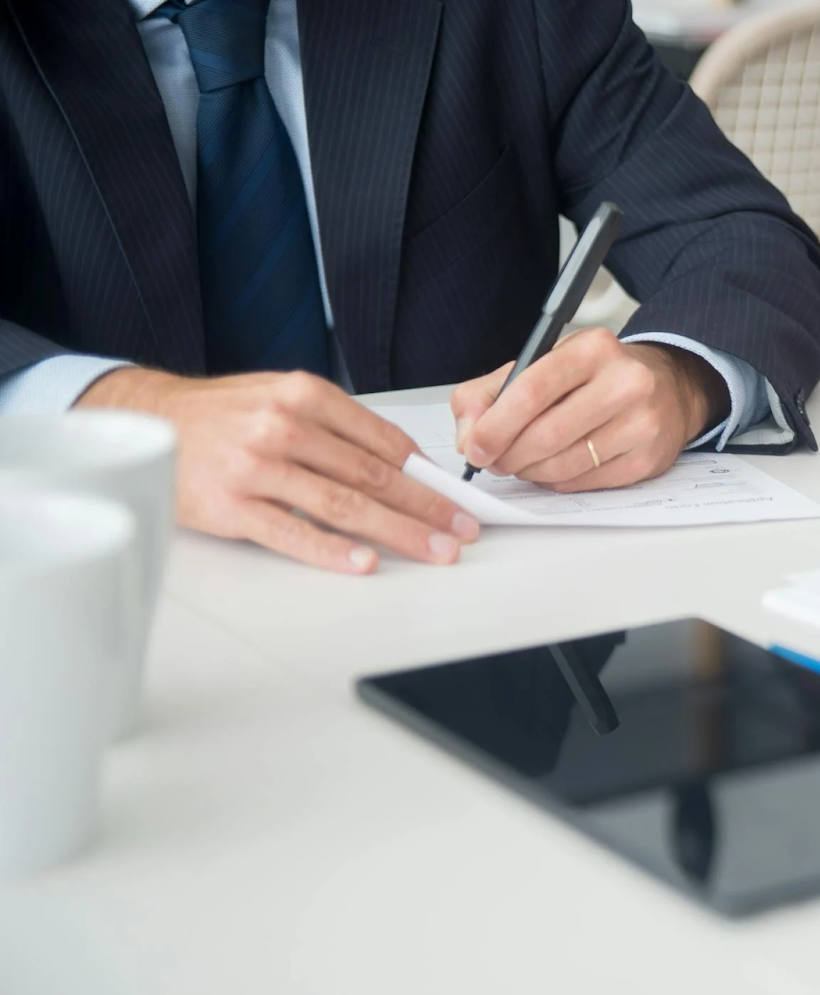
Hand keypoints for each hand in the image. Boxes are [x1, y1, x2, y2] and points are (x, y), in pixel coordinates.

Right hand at [77, 368, 479, 573]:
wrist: (145, 422)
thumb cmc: (223, 416)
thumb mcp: (282, 399)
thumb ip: (338, 428)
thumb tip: (404, 467)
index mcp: (304, 395)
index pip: (382, 440)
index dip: (426, 474)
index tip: (455, 498)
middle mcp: (283, 426)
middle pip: (372, 474)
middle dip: (426, 506)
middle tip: (462, 530)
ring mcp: (255, 467)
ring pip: (343, 504)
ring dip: (397, 531)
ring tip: (434, 550)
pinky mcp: (230, 506)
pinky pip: (292, 533)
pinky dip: (332, 550)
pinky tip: (365, 562)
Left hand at [451, 330, 728, 491]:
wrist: (666, 389)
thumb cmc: (595, 378)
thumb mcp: (543, 365)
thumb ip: (491, 393)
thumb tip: (468, 436)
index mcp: (592, 348)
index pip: (532, 389)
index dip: (495, 425)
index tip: (474, 447)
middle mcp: (625, 381)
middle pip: (546, 434)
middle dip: (508, 456)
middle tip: (494, 461)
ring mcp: (641, 422)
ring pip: (563, 464)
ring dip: (530, 472)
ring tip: (523, 463)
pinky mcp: (647, 459)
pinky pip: (584, 482)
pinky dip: (557, 481)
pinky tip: (554, 467)